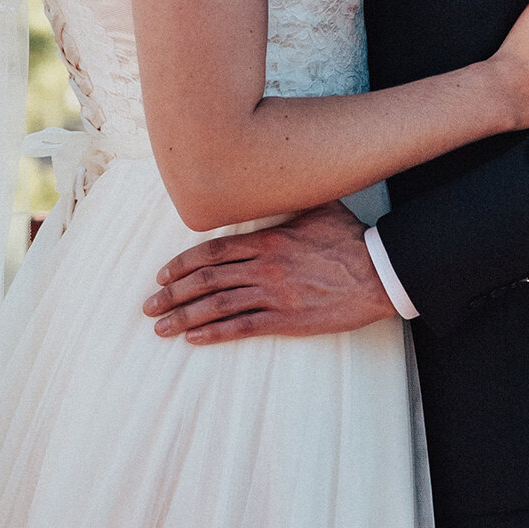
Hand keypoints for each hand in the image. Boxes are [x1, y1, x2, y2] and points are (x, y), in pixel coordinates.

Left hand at [146, 202, 396, 343]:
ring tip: (160, 328)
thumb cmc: (350, 240)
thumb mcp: (317, 209)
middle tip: (149, 305)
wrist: (379, 273)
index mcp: (267, 240)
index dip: (182, 264)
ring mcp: (274, 295)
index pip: (212, 252)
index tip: (162, 274)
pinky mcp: (288, 320)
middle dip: (172, 293)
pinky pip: (243, 327)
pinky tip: (194, 339)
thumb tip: (271, 188)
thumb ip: (287, 205)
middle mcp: (264, 267)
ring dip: (184, 317)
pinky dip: (215, 334)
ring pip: (217, 305)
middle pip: (206, 280)